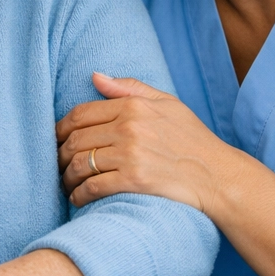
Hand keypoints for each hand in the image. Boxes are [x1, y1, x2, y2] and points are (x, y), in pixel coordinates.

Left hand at [56, 72, 237, 215]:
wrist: (218, 176)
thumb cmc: (192, 138)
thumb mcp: (167, 103)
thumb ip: (129, 88)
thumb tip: (95, 76)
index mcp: (133, 106)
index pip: (80, 114)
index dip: (61, 128)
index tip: (56, 139)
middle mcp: (129, 128)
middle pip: (76, 139)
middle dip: (59, 154)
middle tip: (58, 165)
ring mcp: (131, 154)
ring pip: (80, 164)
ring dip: (67, 176)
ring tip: (67, 182)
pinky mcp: (135, 180)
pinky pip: (93, 187)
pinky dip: (79, 195)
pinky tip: (78, 198)